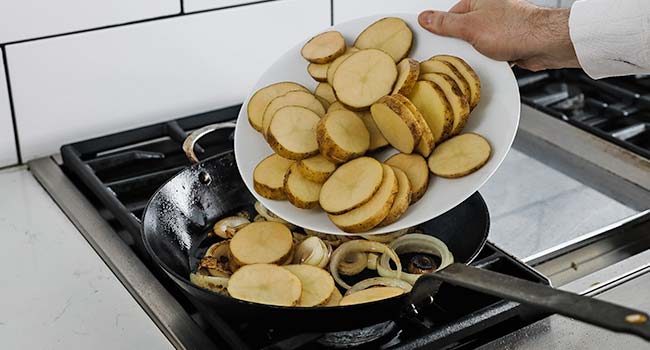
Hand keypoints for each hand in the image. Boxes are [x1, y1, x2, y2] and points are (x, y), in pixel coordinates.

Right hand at [418, 0, 579, 70]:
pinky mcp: (508, 41)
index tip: (437, 43)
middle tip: (464, 51)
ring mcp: (500, 26)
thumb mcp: (470, 27)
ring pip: (477, 44)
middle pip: (462, 31)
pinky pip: (491, 53)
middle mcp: (489, 10)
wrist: (545, 44)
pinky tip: (494, 61)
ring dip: (478, 54)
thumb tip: (425, 17)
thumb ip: (445, 23)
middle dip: (462, 45)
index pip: (449, 16)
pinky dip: (491, 59)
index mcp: (478, 0)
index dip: (442, 32)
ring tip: (484, 56)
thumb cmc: (516, 29)